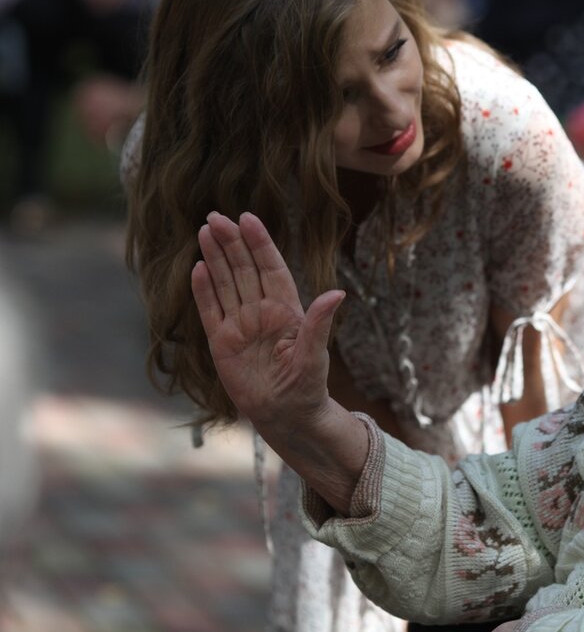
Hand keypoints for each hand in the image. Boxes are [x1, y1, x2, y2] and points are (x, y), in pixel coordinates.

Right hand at [192, 211, 344, 431]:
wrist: (287, 415)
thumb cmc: (307, 385)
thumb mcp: (315, 355)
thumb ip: (319, 323)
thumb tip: (338, 293)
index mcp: (287, 309)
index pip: (271, 268)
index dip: (260, 243)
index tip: (248, 218)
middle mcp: (262, 311)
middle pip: (244, 269)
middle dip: (231, 242)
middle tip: (216, 216)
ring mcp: (240, 325)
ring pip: (225, 283)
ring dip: (215, 257)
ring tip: (205, 230)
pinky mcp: (221, 343)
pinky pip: (210, 310)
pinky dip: (203, 290)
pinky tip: (197, 268)